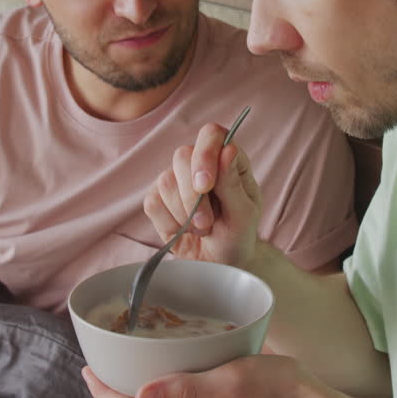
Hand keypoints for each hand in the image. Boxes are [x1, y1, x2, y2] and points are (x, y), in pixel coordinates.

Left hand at [84, 356, 316, 397]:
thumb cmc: (280, 391)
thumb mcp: (230, 381)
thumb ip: (185, 387)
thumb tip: (139, 393)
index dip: (105, 392)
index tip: (86, 370)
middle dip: (121, 389)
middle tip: (103, 362)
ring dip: (146, 388)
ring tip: (133, 362)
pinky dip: (172, 389)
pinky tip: (178, 370)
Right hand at [144, 123, 262, 267]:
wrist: (220, 262)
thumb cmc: (238, 235)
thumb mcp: (244, 214)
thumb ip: (233, 183)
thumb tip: (228, 149)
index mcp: (228, 159)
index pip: (211, 134)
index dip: (205, 154)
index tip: (206, 185)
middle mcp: (199, 163)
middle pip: (181, 156)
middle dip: (193, 196)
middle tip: (207, 223)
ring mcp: (176, 179)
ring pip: (165, 182)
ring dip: (184, 214)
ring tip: (203, 229)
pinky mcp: (157, 198)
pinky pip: (152, 202)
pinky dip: (170, 223)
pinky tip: (185, 231)